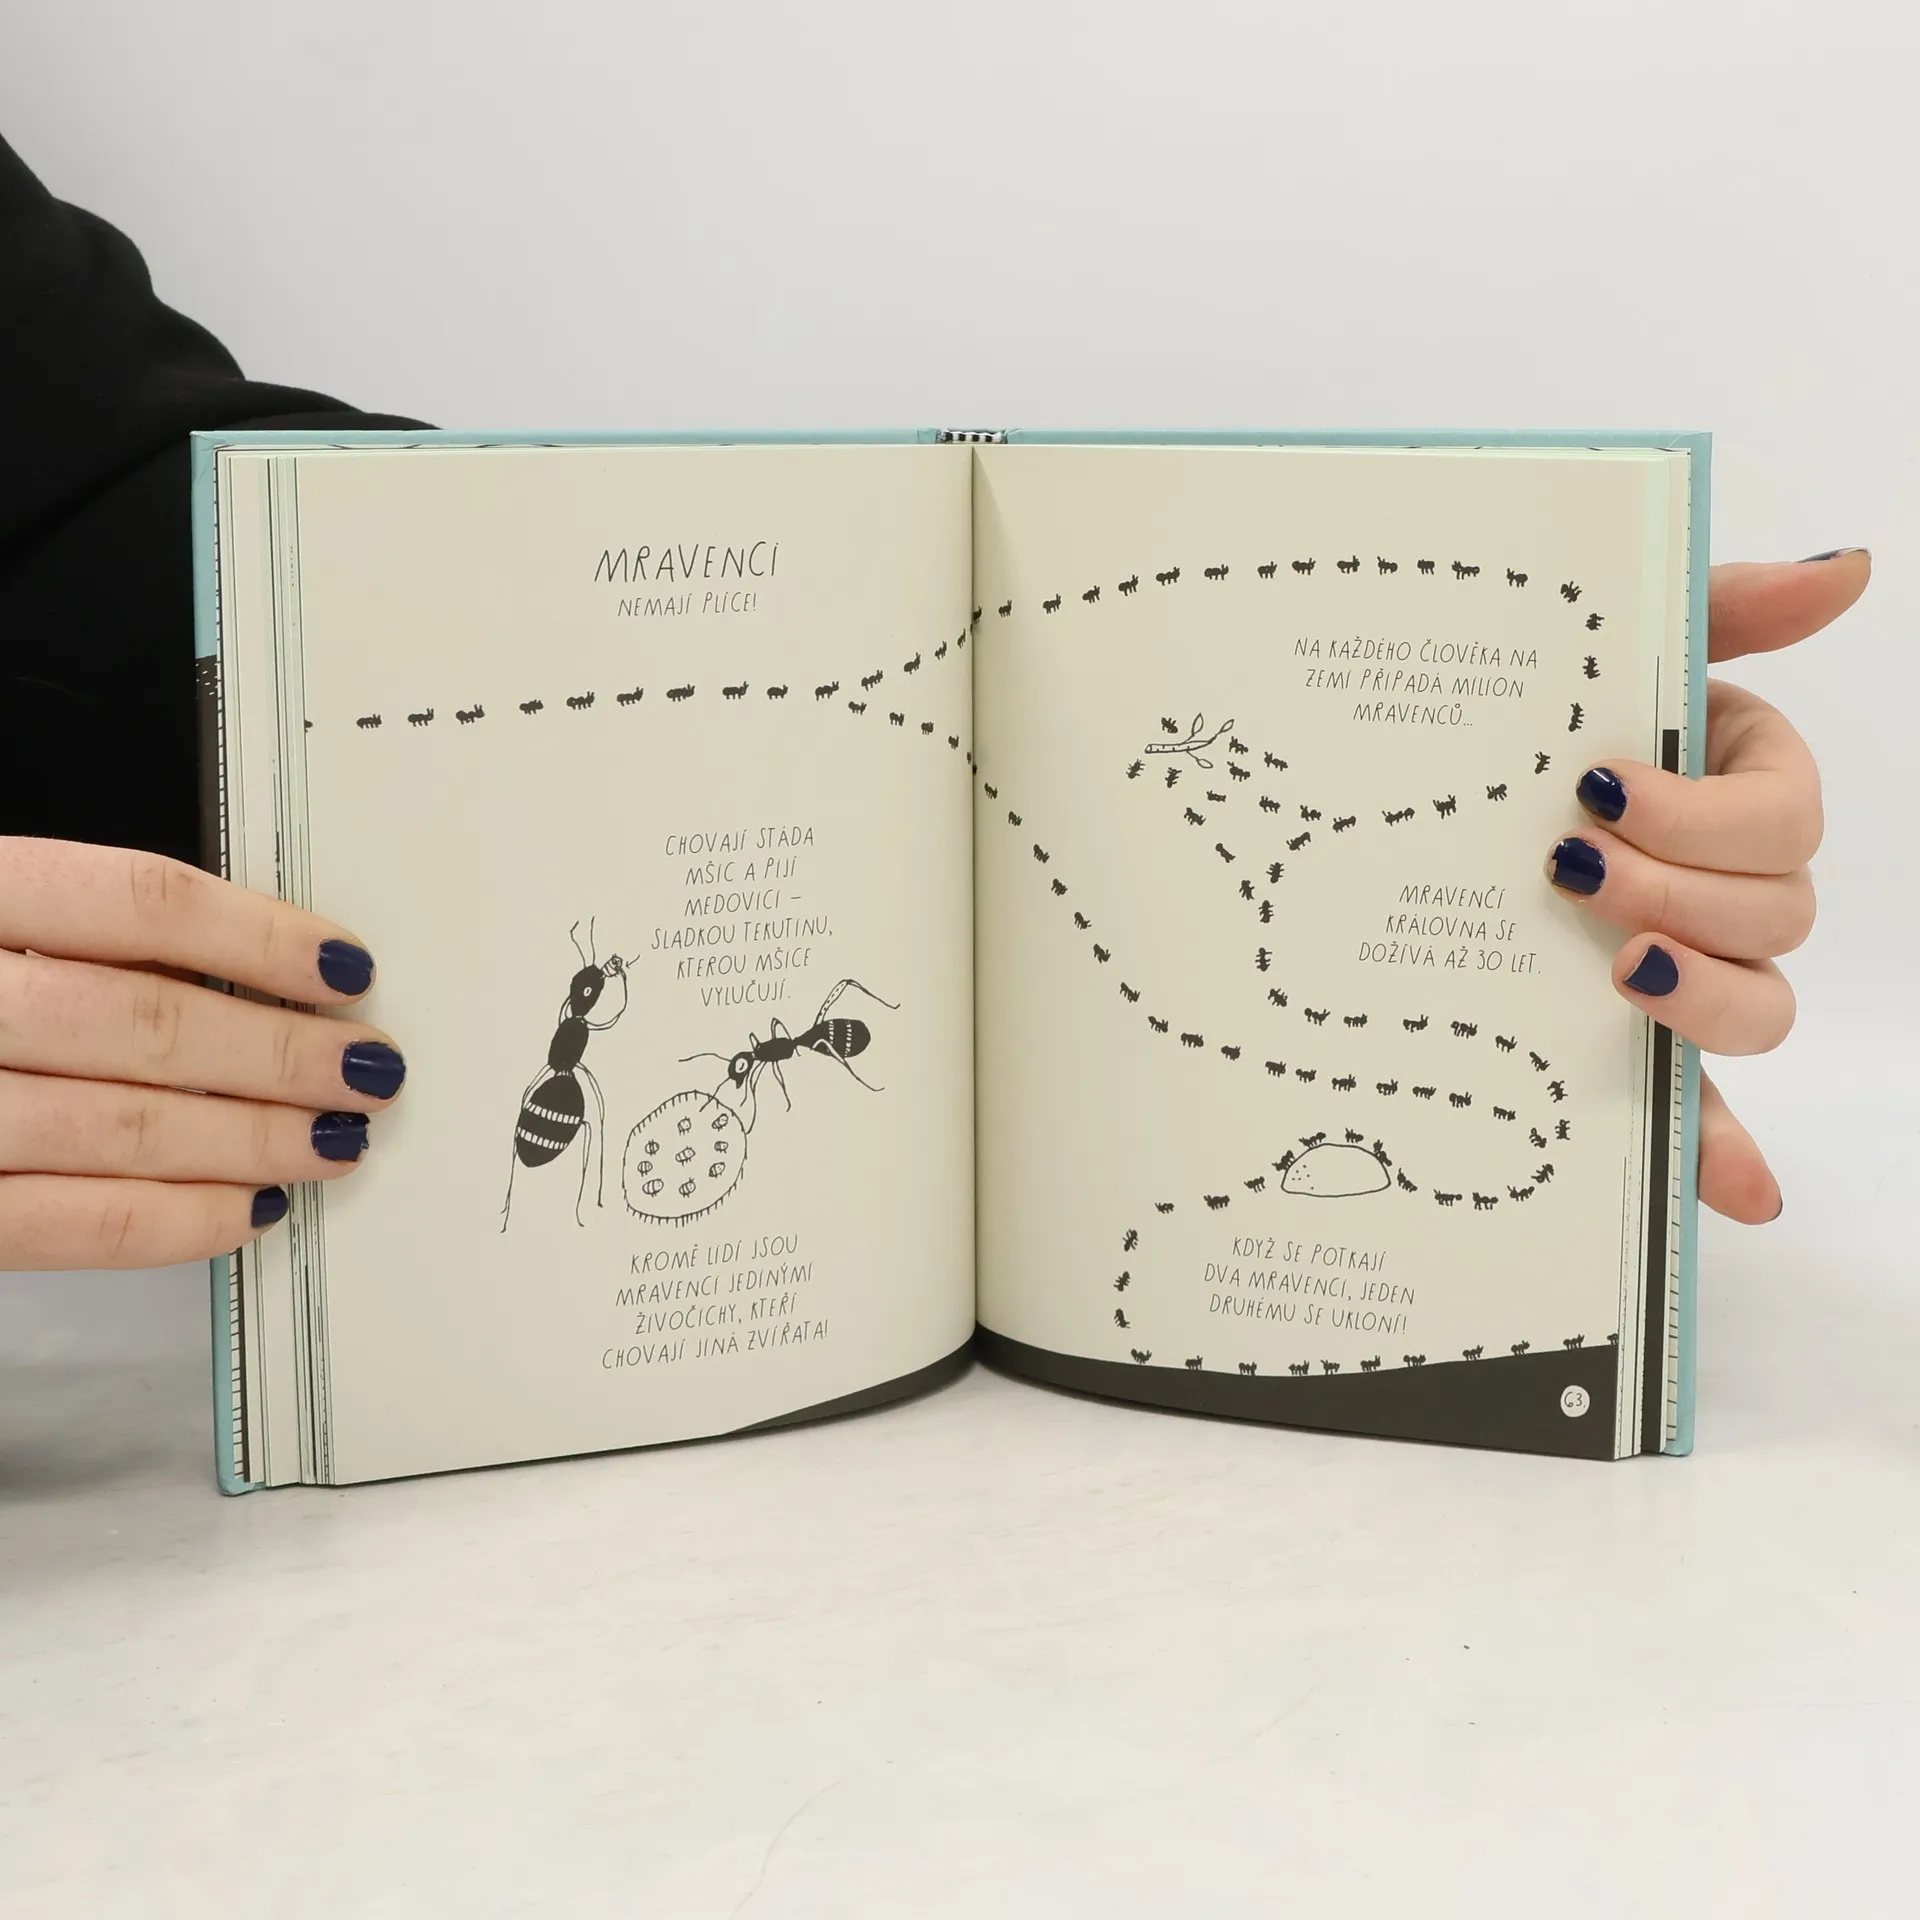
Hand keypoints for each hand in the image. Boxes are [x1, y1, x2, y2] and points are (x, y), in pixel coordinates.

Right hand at [0, 839, 403, 1268]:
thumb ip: (80, 932)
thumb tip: (251, 967)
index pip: (133, 902)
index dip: (257, 937)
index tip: (347, 968)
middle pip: (142, 1022)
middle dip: (277, 1052)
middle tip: (368, 1069)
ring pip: (118, 1128)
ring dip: (250, 1139)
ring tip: (335, 1140)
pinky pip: (68, 1226)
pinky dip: (174, 1223)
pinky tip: (249, 1210)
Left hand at [1544, 548, 1867, 1223]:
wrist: (1441, 790)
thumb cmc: (1548, 721)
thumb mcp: (1624, 648)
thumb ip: (1728, 605)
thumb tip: (1850, 566)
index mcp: (1740, 793)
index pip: (1783, 821)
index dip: (1707, 817)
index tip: (1598, 790)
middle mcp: (1733, 884)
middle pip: (1775, 915)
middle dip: (1680, 891)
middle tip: (1572, 872)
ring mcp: (1694, 967)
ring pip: (1760, 1006)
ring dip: (1701, 998)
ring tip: (1615, 970)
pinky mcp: (1643, 1043)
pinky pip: (1707, 1110)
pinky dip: (1730, 1154)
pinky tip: (1736, 1194)